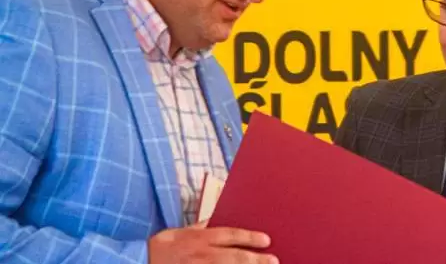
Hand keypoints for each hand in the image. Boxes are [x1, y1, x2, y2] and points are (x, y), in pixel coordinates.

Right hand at [148, 221, 278, 263]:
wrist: (138, 261)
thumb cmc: (160, 247)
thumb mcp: (180, 231)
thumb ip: (200, 226)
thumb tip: (215, 219)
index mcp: (199, 238)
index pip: (230, 235)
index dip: (249, 237)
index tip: (266, 240)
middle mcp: (200, 254)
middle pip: (233, 257)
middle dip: (255, 259)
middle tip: (273, 260)